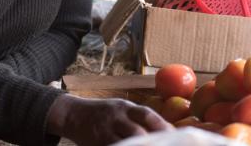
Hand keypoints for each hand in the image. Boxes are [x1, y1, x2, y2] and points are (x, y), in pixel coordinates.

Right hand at [46, 94, 172, 145]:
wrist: (73, 114)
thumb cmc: (104, 114)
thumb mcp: (121, 109)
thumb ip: (139, 119)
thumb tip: (167, 131)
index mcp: (126, 107)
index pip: (147, 115)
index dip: (163, 126)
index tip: (176, 136)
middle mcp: (116, 117)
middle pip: (138, 132)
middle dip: (153, 142)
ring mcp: (105, 131)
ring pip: (125, 144)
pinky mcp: (96, 143)